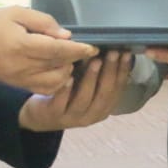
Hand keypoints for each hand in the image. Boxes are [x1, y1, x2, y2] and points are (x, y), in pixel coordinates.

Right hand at [0, 7, 93, 94]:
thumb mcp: (16, 13)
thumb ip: (43, 22)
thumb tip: (66, 35)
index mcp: (21, 45)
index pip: (57, 50)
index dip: (78, 50)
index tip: (93, 47)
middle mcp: (22, 66)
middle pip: (59, 66)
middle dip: (76, 60)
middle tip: (86, 51)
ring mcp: (21, 78)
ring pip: (56, 82)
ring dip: (68, 72)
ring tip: (71, 59)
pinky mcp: (19, 85)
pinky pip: (45, 88)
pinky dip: (58, 82)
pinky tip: (60, 69)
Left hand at [18, 50, 133, 131]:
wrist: (42, 117)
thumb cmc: (69, 96)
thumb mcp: (87, 88)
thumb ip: (98, 76)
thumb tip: (114, 50)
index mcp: (104, 108)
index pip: (117, 89)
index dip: (123, 71)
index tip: (126, 53)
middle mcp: (92, 115)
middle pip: (104, 94)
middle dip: (110, 72)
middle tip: (112, 53)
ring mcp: (73, 117)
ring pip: (85, 99)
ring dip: (91, 79)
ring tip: (95, 61)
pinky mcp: (55, 116)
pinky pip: (61, 103)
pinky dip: (66, 90)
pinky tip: (69, 77)